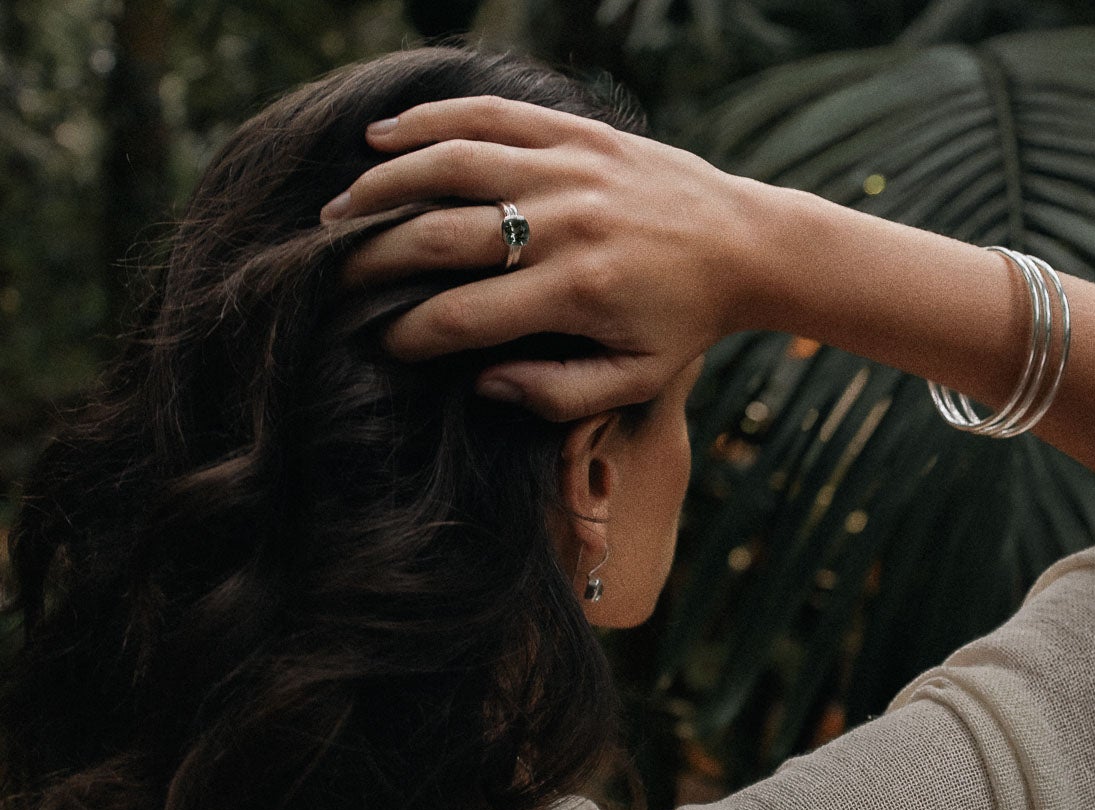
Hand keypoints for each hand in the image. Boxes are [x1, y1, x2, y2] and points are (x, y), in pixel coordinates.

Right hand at [322, 95, 762, 420]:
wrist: (748, 244)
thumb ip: (558, 393)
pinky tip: (381, 138)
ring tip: (338, 210)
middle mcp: (567, 224)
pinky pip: (488, 116)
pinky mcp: (578, 133)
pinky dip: (429, 121)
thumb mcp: (636, 378)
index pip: (461, 316)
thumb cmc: (686, 321)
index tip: (379, 343)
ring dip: (382, 186)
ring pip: (450, 164)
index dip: (408, 334)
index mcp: (577, 291)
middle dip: (372, 260)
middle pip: (438, 237)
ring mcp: (570, 169)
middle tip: (332, 276)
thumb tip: (480, 382)